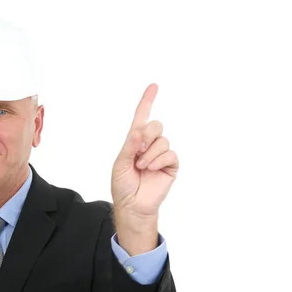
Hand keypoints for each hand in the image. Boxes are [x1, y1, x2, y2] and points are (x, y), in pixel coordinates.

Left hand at [111, 83, 178, 253]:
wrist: (133, 205)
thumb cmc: (123, 185)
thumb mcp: (120, 164)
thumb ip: (129, 146)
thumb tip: (138, 131)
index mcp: (135, 142)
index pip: (142, 117)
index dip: (147, 101)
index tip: (153, 86)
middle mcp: (149, 145)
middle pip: (156, 125)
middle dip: (147, 135)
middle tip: (138, 151)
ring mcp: (161, 155)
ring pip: (163, 140)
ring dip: (150, 153)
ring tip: (141, 167)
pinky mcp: (171, 166)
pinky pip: (170, 154)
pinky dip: (159, 160)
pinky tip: (151, 169)